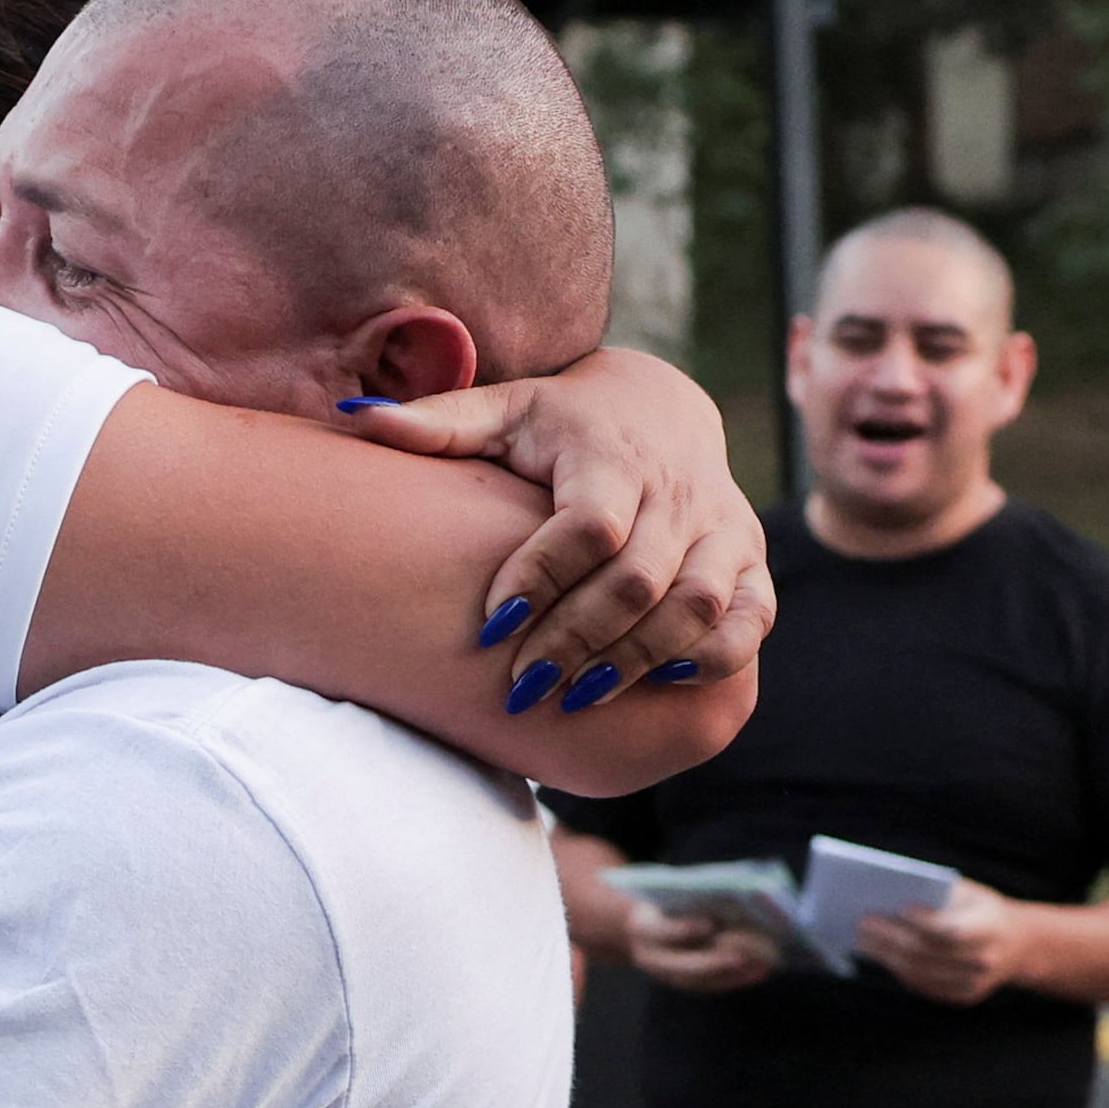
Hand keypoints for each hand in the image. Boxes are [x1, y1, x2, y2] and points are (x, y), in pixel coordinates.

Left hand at [345, 351, 776, 700]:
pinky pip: (752, 617)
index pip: (589, 525)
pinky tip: (664, 680)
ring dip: (640, 659)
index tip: (491, 626)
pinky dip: (717, 655)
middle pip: (639, 578)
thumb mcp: (504, 409)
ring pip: (699, 605)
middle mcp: (677, 491)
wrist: (658, 408)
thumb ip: (438, 422)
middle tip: (523, 686)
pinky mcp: (748, 559)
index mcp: (612, 456)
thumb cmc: (560, 422)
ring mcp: (721, 526)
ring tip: (578, 699)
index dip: (542, 577)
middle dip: (578, 639)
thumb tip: (356, 416)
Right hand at [621, 898, 780, 993]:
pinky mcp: (682, 981)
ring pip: (698, 981)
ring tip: (761, 966)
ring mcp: (664, 973)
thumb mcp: (671, 891)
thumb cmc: (665, 897)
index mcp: (641, 927)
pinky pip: (710, 984)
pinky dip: (736, 978)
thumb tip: (735, 900)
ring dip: (731, 975)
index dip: (684, 930)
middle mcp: (649, 956)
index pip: (661, 931)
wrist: (643, 924)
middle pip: (681, 966)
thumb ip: (693, 896)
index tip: (709, 924)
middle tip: (742, 957)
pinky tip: (760, 970)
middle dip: (713, 963)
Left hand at [858, 879, 1030, 1003]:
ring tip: (864, 938)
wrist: (1019, 944)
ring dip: (887, 956)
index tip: (897, 907)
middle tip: (863, 922)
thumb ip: (939, 894)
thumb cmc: (982, 910)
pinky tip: (882, 955)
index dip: (922, 922)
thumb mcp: (971, 894)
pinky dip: (899, 970)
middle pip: (928, 953)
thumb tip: (891, 895)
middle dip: (891, 937)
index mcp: (992, 928)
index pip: (950, 930)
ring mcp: (976, 983)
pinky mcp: (964, 996)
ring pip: (921, 972)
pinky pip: (924, 985)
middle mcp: (986, 959)